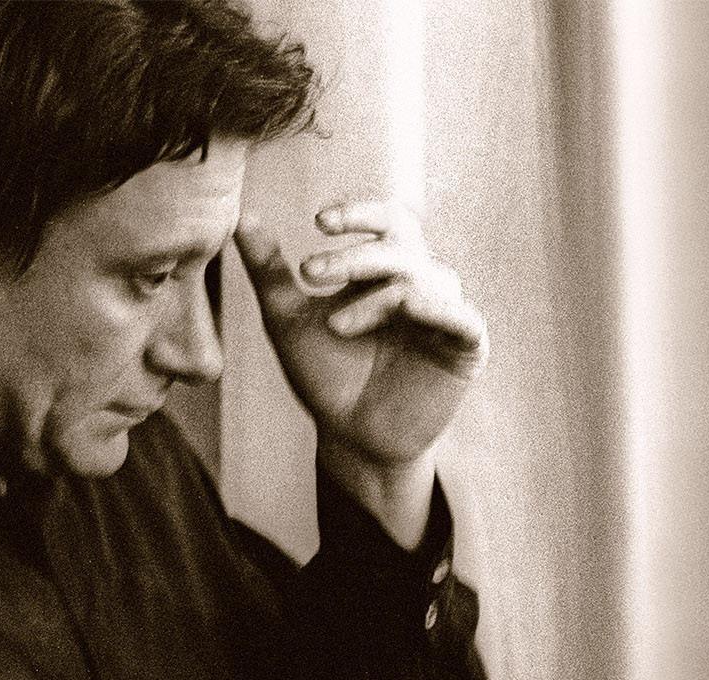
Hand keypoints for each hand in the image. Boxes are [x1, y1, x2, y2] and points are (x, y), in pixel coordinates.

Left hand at [234, 201, 487, 546]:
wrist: (350, 438)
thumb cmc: (325, 377)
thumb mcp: (289, 320)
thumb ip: (270, 271)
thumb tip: (241, 218)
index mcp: (388, 273)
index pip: (390, 221)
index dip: (361, 213)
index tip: (320, 222)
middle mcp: (423, 286)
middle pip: (403, 244)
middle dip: (356, 255)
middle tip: (310, 275)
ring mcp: (446, 316)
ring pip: (427, 276)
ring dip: (377, 294)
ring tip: (335, 325)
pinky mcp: (467, 349)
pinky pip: (462, 316)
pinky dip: (435, 307)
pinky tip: (405, 309)